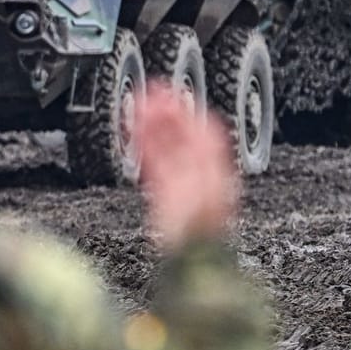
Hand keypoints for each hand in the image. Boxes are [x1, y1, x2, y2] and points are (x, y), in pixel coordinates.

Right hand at [135, 81, 238, 247]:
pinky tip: (135, 134)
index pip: (204, 130)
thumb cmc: (202, 227)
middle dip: (166, 113)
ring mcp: (182, 181)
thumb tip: (202, 124)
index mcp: (215, 167)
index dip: (187, 111)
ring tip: (137, 107)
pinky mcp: (166, 192)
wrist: (192, 256)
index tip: (173, 93)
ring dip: (152, 125)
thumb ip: (203, 155)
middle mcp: (200, 171)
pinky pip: (155, 162)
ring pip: (166, 146)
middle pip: (183, 135)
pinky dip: (145, 145)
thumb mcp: (208, 187)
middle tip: (150, 95)